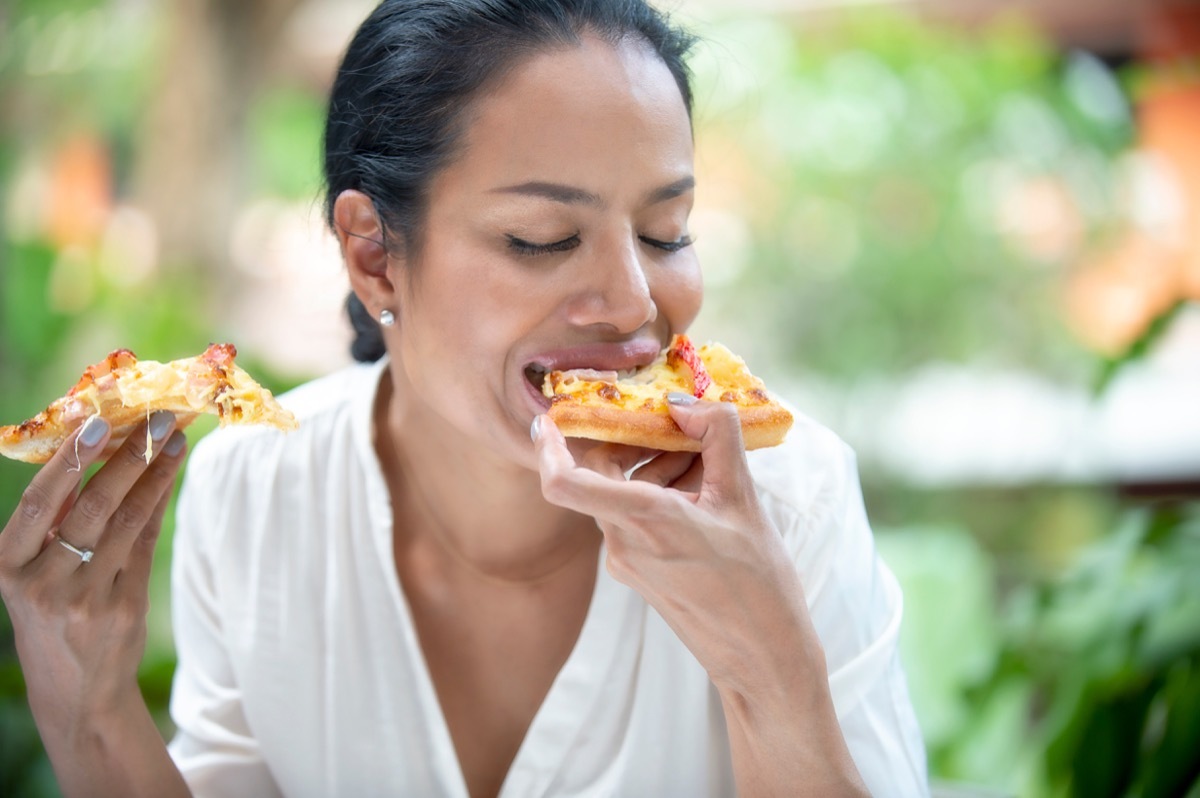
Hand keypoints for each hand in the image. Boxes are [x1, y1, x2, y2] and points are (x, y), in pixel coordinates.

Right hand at [0, 411, 186, 739]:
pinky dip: (159, 502)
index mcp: (7, 567)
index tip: (97, 421)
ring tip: (177, 438)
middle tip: (158, 418)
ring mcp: (85, 598)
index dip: (68, 461)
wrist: (77, 695)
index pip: (38, 503)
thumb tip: (100, 450)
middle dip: (128, 456)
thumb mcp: (35, 575)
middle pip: (91, 507)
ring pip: (128, 521)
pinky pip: (146, 543)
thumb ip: (58, 522)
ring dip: (156, 473)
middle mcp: (42, 583)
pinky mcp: (123, 608)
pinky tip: (172, 474)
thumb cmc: (55, 618)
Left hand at [532, 396, 818, 692]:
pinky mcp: (637, 572)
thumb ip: (717, 435)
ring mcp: (626, 561)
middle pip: (599, 473)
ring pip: (618, 493)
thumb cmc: (758, 583)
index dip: (547, 446)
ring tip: (706, 466)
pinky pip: (631, 518)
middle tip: (682, 431)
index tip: (547, 417)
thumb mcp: (746, 497)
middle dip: (635, 442)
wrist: (761, 656)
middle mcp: (623, 543)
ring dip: (652, 467)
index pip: (564, 483)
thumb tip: (683, 402)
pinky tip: (702, 495)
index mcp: (644, 521)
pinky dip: (657, 494)